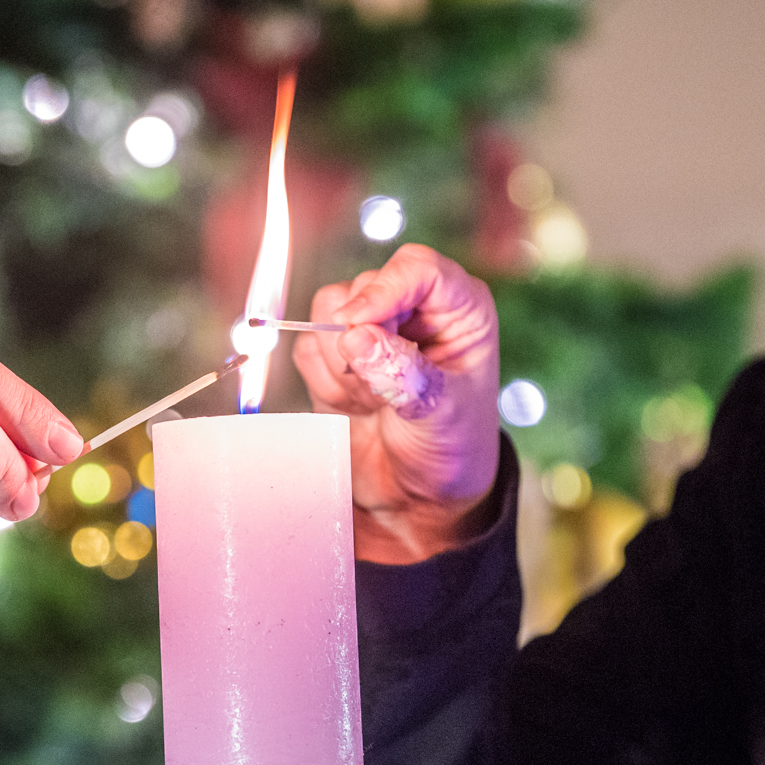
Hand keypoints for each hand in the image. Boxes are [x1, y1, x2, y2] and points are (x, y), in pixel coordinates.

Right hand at [292, 244, 500, 564]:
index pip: (416, 268)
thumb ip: (402, 375)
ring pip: (326, 313)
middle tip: (379, 389)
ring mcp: (372, 331)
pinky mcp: (335, 356)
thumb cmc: (449, 449)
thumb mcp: (438, 413)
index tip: (358, 325)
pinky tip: (354, 407)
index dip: (383, 290)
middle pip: (362, 287)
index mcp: (457, 310)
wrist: (417, 495)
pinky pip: (306, 348)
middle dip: (358, 339)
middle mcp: (414, 309)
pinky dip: (323, 383)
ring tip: (373, 402)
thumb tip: (356, 337)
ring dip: (340, 366)